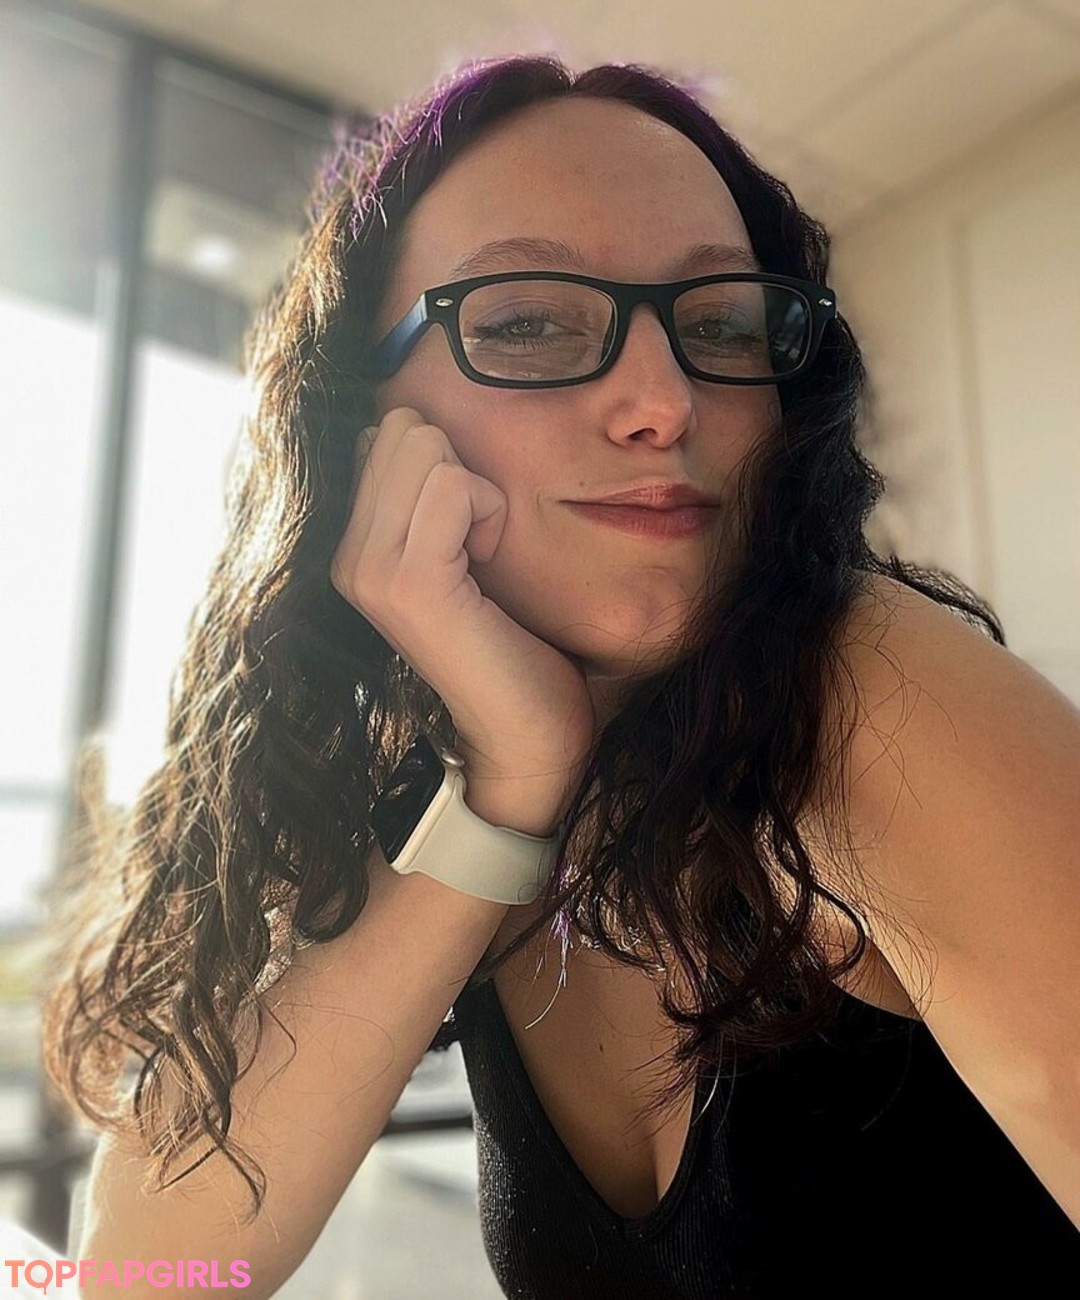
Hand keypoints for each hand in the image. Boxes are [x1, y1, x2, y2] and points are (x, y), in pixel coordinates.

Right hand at [330, 407, 596, 804]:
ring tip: (482, 559)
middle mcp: (348, 557)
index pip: (385, 433)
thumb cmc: (512, 646)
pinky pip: (452, 485)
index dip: (445, 467)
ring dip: (477, 493)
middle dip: (459, 470)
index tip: (464, 535)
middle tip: (477, 544)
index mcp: (356, 548)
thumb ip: (430, 501)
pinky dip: (488, 511)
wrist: (527, 736)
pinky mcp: (410, 583)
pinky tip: (488, 565)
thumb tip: (422, 433)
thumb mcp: (460, 558)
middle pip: (402, 428)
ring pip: (424, 447)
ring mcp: (370, 570)